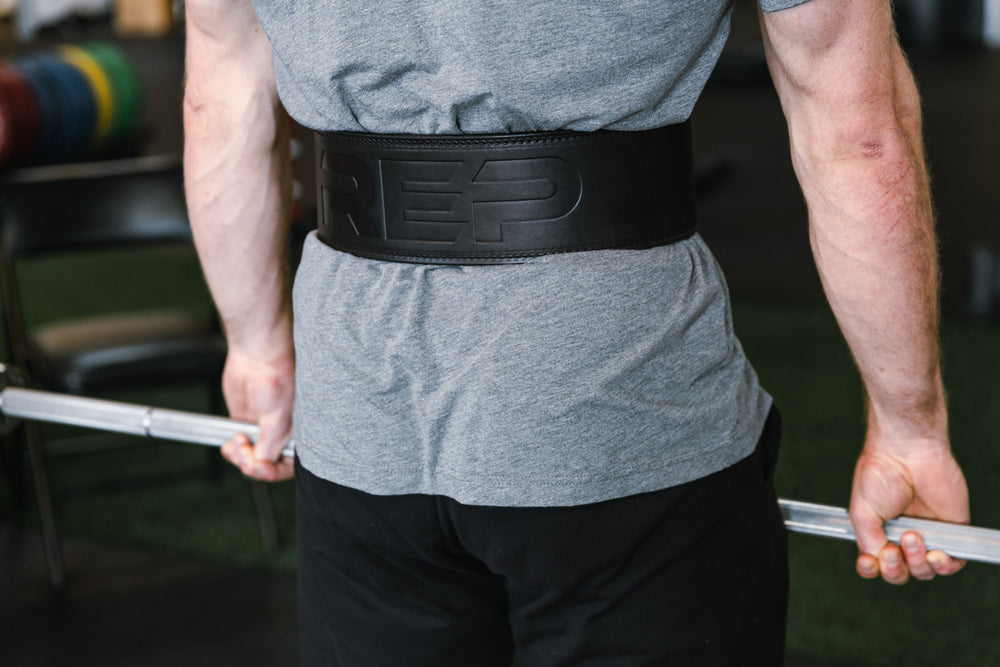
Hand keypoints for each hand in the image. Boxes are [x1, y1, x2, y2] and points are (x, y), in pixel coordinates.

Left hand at [219, 349, 294, 481]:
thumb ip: (270, 446)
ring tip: (237, 441)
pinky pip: (238, 448)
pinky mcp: (247, 425)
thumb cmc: (277, 380)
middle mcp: (283, 436)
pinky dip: (232, 449)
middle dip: (252, 464)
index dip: (272, 472)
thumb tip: (261, 466)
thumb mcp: (277, 419)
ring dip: (240, 456)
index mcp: (299, 436)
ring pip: (250, 459)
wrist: (256, 357)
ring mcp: (263, 432)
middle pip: (267, 466)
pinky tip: (232, 441)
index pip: (288, 466)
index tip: (258, 467)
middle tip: (244, 453)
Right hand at [849, 439, 968, 583]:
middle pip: (901, 572)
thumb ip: (868, 541)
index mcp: (878, 532)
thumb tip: (879, 560)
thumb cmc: (879, 475)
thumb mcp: (861, 512)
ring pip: (925, 570)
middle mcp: (902, 537)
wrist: (908, 454)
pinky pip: (953, 563)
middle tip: (892, 551)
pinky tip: (937, 555)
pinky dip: (946, 566)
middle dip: (895, 569)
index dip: (872, 569)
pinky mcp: (951, 531)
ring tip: (913, 537)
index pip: (875, 564)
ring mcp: (927, 535)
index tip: (869, 562)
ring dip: (918, 563)